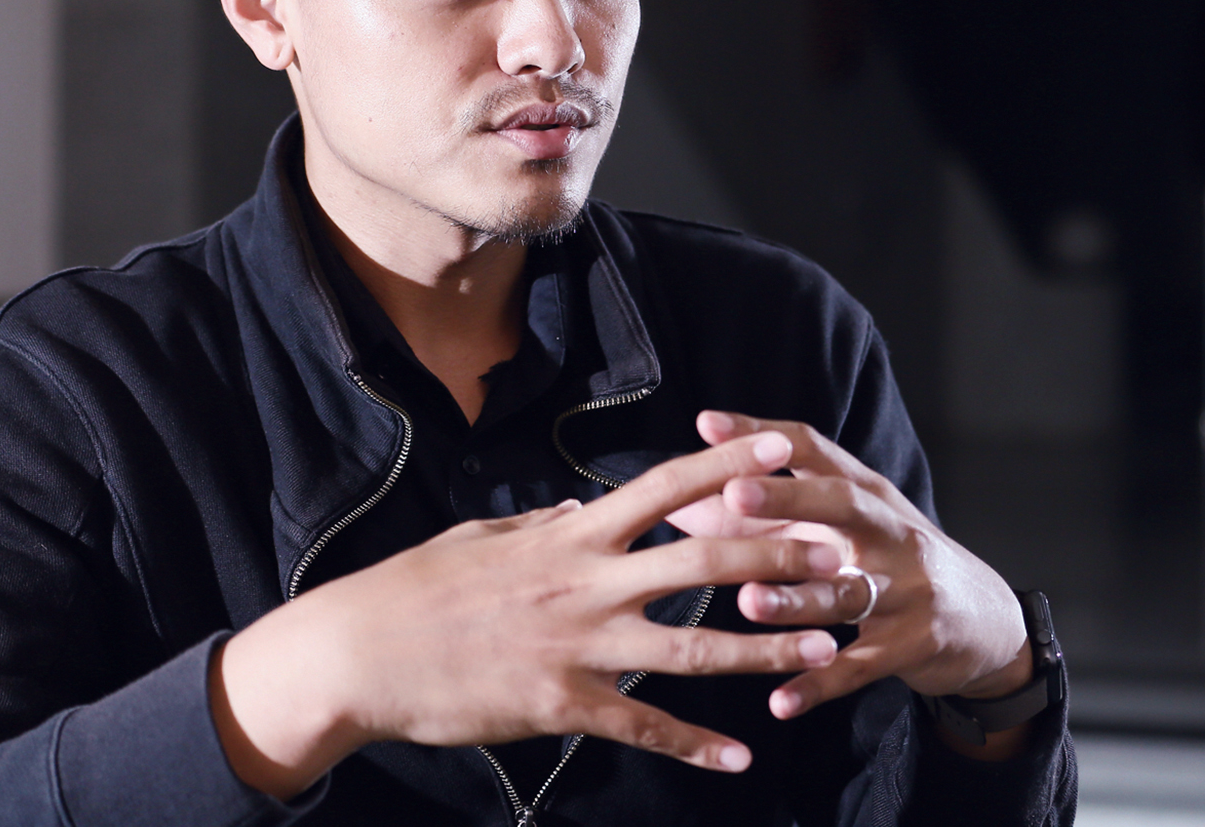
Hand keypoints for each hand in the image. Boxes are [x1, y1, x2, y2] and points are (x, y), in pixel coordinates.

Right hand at [212, 431, 846, 797]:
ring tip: (827, 650)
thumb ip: (546, 521)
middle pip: (704, 561)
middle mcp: (587, 581)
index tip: (783, 448)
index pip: (667, 486)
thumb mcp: (488, 537)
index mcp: (572, 533)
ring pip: (694, 649)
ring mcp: (580, 646)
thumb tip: (584, 502)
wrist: (363, 653)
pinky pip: (645, 727)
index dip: (730, 465)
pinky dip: (696, 745)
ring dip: (766, 650)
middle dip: (779, 556)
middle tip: (841, 555)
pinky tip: (742, 756)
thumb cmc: (419, 588)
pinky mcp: (563, 706)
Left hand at [693, 412, 1032, 753]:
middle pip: (840, 504)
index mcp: (865, 492)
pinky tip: (780, 702)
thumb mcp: (841, 528)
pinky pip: (861, 667)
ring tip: (747, 602)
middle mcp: (889, 530)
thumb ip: (764, 514)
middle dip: (787, 496)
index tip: (707, 424)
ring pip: (846, 591)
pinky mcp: (913, 645)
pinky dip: (820, 683)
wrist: (984, 620)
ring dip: (796, 599)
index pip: (812, 448)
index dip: (760, 434)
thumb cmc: (890, 560)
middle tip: (735, 494)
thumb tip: (678, 502)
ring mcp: (906, 588)